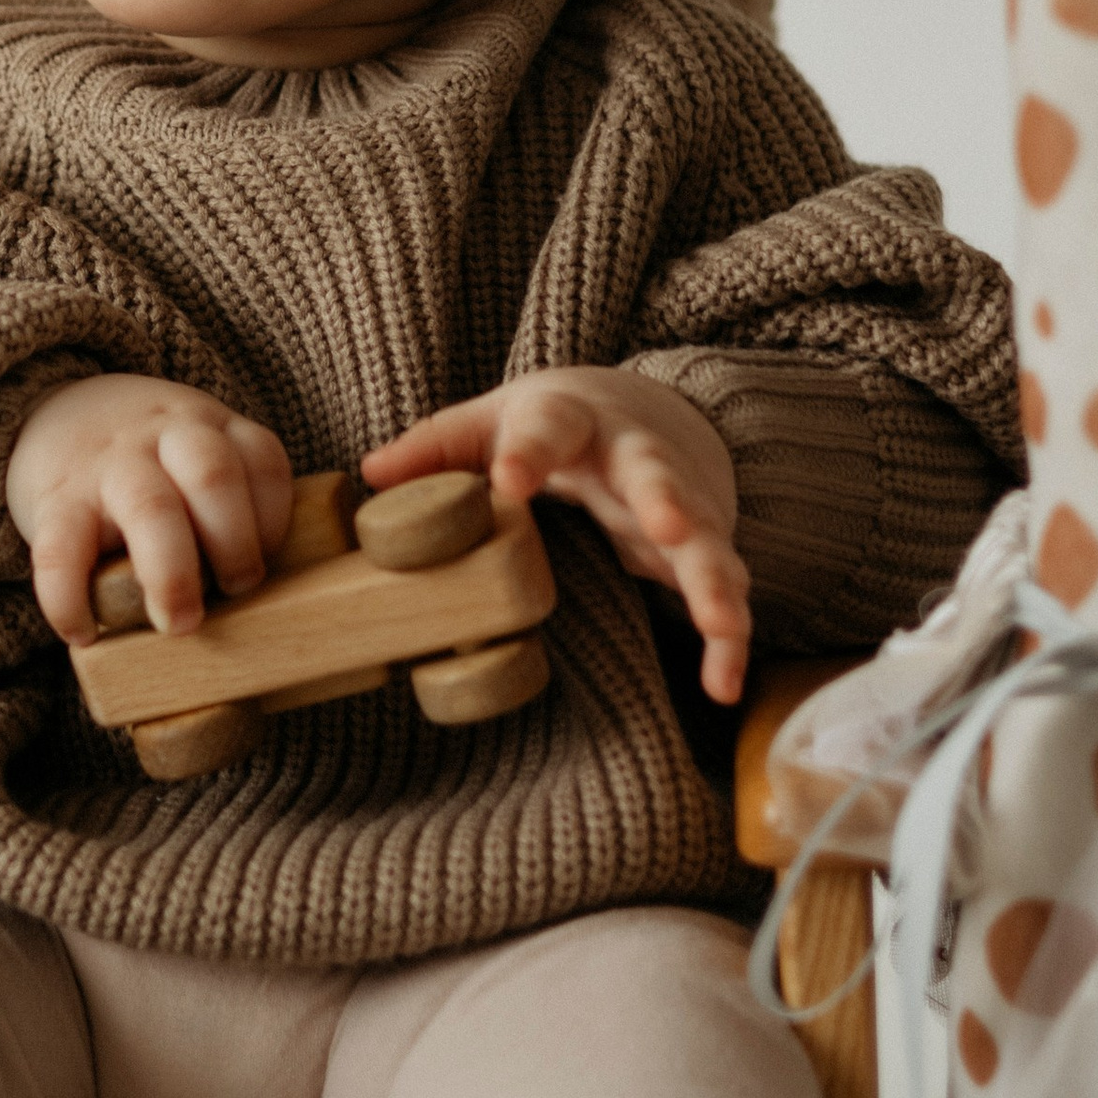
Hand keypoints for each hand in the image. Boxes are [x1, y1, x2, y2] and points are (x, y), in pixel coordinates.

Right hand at [6, 374, 293, 651]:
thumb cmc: (140, 459)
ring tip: (179, 623)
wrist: (47, 415)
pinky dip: (71, 599)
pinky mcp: (54, 500)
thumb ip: (223, 497)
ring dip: (173, 574)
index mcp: (207, 427)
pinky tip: (84, 632)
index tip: (267, 560)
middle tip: (236, 592)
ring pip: (150, 509)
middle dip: (235, 544)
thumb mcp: (187, 449)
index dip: (274, 518)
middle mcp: (161, 437)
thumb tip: (266, 600)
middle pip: (213, 476)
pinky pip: (62, 551)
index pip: (261, 459)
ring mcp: (107, 465)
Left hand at [361, 369, 751, 703]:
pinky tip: (722, 686)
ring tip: (718, 622)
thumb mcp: (492, 421)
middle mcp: (635, 457)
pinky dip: (728, 639)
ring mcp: (677, 504)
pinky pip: (723, 592)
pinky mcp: (701, 548)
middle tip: (667, 525)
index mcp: (571, 419)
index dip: (528, 452)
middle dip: (663, 499)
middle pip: (653, 475)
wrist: (646, 411)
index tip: (508, 479)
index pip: (547, 429)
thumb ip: (436, 448)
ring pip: (705, 540)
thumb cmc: (552, 425)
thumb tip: (370, 476)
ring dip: (713, 581)